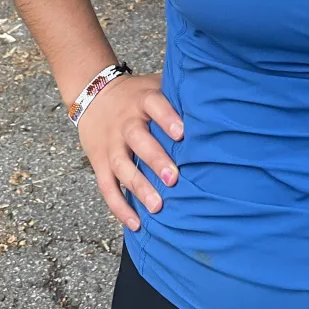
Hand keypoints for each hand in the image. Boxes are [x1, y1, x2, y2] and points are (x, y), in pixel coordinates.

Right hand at [75, 70, 183, 231]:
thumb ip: (178, 92)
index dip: (167, 118)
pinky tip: (136, 223)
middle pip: (138, 140)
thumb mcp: (154, 85)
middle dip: (155, 159)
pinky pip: (107, 188)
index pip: (154, 105)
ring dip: (139, 188)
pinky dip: (120, 207)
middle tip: (173, 178)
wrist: (92, 93)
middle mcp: (125, 123)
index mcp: (142, 100)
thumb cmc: (136, 93)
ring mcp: (111, 144)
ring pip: (122, 167)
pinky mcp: (99, 162)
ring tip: (157, 206)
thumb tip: (216, 101)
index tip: (182, 134)